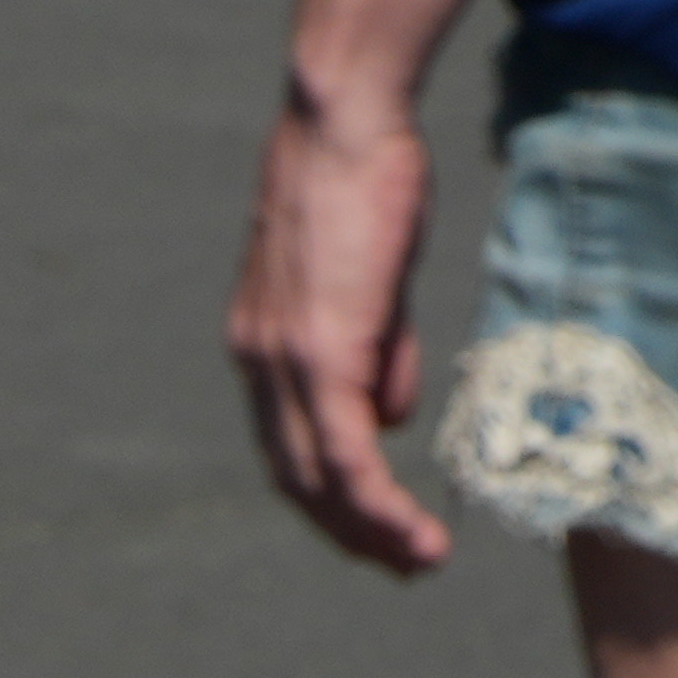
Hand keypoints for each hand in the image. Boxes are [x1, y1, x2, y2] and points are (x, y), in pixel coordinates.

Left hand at [228, 99, 451, 575]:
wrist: (343, 114)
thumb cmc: (366, 175)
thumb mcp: (372, 279)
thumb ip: (378, 352)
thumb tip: (393, 420)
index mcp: (264, 348)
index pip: (290, 445)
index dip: (331, 495)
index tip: (376, 527)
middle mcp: (259, 365)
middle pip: (298, 478)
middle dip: (350, 532)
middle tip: (400, 564)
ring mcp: (283, 362)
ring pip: (320, 480)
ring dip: (369, 532)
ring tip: (417, 562)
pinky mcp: (318, 353)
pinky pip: (344, 454)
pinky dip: (377, 502)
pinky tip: (411, 533)